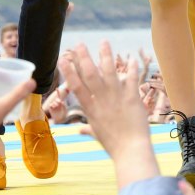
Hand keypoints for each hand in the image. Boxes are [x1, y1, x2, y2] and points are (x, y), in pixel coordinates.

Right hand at [43, 87, 68, 122]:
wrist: (60, 119)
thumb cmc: (63, 115)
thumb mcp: (65, 110)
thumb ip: (64, 105)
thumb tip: (61, 101)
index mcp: (61, 102)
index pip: (59, 96)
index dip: (58, 92)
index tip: (57, 88)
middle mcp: (57, 103)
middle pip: (57, 99)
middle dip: (58, 101)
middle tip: (59, 103)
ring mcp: (53, 105)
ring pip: (54, 102)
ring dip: (56, 104)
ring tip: (57, 107)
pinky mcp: (50, 108)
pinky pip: (51, 105)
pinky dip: (52, 106)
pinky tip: (53, 108)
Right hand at [58, 42, 150, 163]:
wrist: (131, 153)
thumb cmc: (114, 146)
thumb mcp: (97, 135)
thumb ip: (88, 129)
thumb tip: (79, 130)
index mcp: (91, 110)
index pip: (77, 87)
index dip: (69, 71)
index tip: (63, 59)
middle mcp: (102, 101)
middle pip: (90, 75)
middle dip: (84, 58)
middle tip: (79, 44)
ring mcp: (117, 98)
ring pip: (109, 72)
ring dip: (106, 56)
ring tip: (103, 41)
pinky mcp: (132, 99)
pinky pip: (131, 80)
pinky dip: (131, 69)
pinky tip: (131, 58)